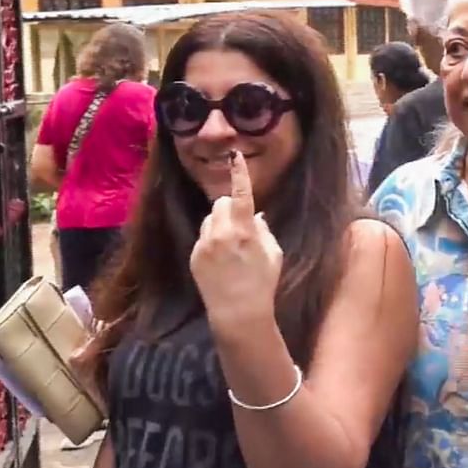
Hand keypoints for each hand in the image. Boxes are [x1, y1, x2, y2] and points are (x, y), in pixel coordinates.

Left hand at [190, 150, 282, 328]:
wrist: (237, 313)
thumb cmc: (262, 283)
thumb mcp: (273, 254)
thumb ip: (262, 229)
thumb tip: (254, 215)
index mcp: (243, 230)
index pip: (241, 194)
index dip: (239, 173)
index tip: (235, 154)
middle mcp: (219, 233)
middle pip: (222, 203)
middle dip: (231, 208)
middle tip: (242, 226)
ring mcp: (203, 244)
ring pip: (210, 218)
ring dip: (220, 223)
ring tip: (231, 246)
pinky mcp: (194, 255)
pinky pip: (203, 236)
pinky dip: (212, 240)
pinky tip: (222, 260)